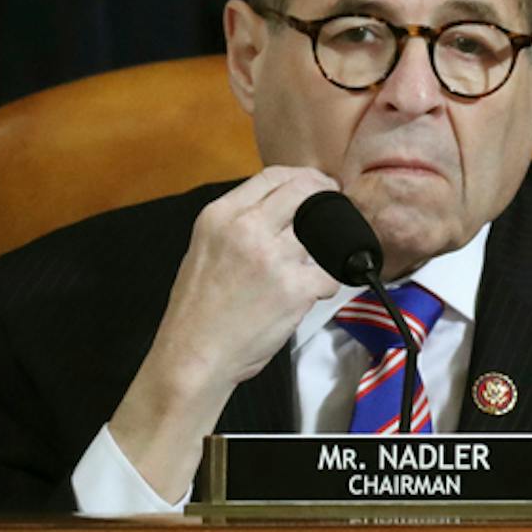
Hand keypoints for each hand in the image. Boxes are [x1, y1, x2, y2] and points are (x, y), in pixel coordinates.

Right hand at [107, 167, 342, 499]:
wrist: (194, 356)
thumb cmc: (199, 309)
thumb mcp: (206, 249)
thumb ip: (239, 224)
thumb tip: (281, 207)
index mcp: (220, 216)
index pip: (272, 176)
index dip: (304, 177)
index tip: (318, 185)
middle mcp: (246, 230)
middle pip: (304, 192)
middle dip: (328, 197)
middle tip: (338, 208)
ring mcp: (272, 257)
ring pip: (323, 231)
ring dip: (328, 245)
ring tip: (315, 262)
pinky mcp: (294, 287)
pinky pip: (330, 273)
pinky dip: (328, 283)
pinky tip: (312, 293)